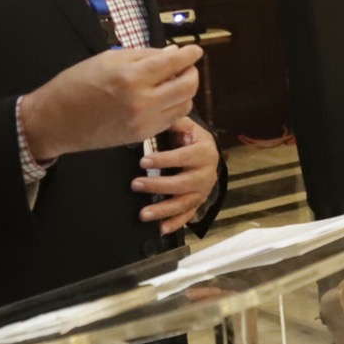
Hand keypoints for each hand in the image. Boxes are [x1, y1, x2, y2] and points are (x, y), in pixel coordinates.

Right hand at [20, 45, 201, 162]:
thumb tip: (171, 53)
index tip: (195, 50)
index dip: (190, 54)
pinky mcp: (142, 136)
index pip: (175, 62)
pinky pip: (171, 119)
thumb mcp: (108, 58)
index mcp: (131, 76)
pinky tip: (164, 97)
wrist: (56, 120)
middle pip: (188, 85)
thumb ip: (143, 56)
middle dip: (191, 72)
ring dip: (185, 90)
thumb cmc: (76, 84)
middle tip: (185, 65)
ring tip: (174, 81)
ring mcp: (144, 122)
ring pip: (184, 105)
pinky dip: (174, 106)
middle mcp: (142, 101)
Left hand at [133, 119, 219, 234]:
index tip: (143, 161)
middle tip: (136, 185)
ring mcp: (203, 191)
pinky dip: (174, 224)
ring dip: (163, 210)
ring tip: (144, 214)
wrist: (206, 153)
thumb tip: (159, 114)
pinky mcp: (197, 203)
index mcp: (205, 152)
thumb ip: (175, 122)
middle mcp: (207, 174)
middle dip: (159, 186)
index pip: (185, 157)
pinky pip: (187, 216)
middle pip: (184, 183)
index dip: (165, 160)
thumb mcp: (187, 127)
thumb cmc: (191, 139)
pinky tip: (160, 229)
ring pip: (184, 203)